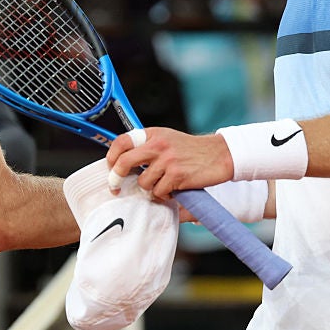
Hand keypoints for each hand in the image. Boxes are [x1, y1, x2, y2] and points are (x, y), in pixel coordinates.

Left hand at [105, 127, 234, 201]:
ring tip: (163, 184)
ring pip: (143, 182)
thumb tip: (124, 161)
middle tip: (116, 187)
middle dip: (116, 177)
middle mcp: (158, 145)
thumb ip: (148, 147)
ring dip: (150, 189)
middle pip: (125, 162)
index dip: (112, 155)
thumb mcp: (168, 139)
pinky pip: (159, 192)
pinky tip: (174, 189)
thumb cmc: (192, 150)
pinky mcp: (176, 175)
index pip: (123, 141)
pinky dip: (164, 195)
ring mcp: (167, 160)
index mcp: (153, 134)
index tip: (110, 167)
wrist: (219, 155)